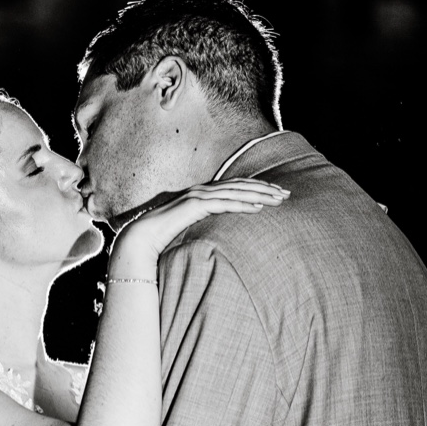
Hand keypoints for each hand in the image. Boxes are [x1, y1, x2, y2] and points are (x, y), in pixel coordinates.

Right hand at [111, 180, 289, 272]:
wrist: (139, 239)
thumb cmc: (163, 237)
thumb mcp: (190, 229)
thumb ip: (205, 225)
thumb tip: (220, 234)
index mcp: (202, 194)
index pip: (235, 187)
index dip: (257, 188)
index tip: (276, 193)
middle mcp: (201, 191)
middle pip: (240, 186)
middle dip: (265, 189)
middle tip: (286, 194)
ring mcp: (198, 196)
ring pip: (236, 192)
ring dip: (259, 195)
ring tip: (279, 200)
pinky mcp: (194, 206)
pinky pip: (224, 204)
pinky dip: (243, 205)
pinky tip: (258, 208)